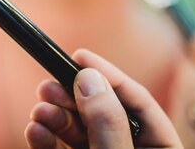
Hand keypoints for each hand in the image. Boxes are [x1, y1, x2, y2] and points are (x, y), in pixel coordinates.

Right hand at [24, 49, 182, 148]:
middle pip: (101, 111)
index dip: (108, 75)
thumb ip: (108, 123)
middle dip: (72, 96)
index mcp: (159, 148)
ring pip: (77, 128)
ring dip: (54, 115)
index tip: (79, 56)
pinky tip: (35, 130)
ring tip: (40, 111)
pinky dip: (45, 138)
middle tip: (48, 86)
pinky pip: (59, 148)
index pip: (137, 101)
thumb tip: (90, 77)